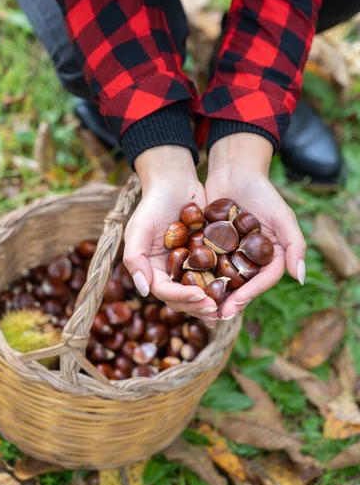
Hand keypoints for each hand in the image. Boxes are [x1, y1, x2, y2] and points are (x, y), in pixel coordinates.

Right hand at [123, 146, 217, 321]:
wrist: (175, 181)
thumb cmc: (153, 203)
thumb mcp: (138, 229)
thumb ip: (136, 259)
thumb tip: (143, 291)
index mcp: (152, 269)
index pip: (165, 291)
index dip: (182, 297)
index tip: (200, 296)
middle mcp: (170, 271)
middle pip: (183, 297)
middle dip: (198, 305)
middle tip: (215, 308)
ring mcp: (188, 265)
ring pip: (200, 290)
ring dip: (211, 301)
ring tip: (226, 308)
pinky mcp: (206, 256)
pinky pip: (214, 274)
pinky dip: (222, 284)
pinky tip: (235, 290)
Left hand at [206, 134, 306, 319]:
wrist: (233, 170)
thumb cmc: (262, 191)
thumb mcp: (282, 215)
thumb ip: (295, 245)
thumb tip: (299, 278)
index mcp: (270, 256)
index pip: (262, 281)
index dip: (250, 295)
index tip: (235, 305)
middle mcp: (250, 258)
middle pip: (241, 285)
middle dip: (229, 301)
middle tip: (215, 314)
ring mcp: (229, 253)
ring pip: (221, 279)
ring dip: (212, 294)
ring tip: (200, 306)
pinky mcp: (210, 245)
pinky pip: (204, 264)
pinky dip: (197, 275)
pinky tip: (185, 285)